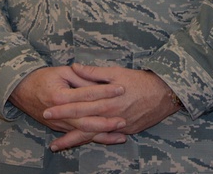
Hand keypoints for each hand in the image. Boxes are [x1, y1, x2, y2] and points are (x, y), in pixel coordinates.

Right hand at [9, 66, 127, 150]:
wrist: (20, 90)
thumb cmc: (42, 77)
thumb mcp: (62, 71)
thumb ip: (81, 77)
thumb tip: (99, 80)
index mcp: (60, 95)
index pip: (87, 94)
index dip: (105, 91)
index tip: (121, 88)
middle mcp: (59, 113)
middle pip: (87, 120)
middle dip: (106, 121)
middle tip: (124, 120)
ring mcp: (59, 123)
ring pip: (84, 132)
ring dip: (102, 135)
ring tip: (121, 135)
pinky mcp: (59, 128)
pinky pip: (78, 136)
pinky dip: (93, 139)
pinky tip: (107, 140)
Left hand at [43, 64, 181, 150]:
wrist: (165, 94)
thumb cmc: (140, 80)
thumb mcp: (117, 72)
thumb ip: (94, 72)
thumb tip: (75, 67)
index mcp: (106, 99)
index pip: (79, 104)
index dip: (62, 107)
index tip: (47, 107)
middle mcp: (110, 115)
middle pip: (82, 122)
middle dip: (63, 125)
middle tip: (47, 126)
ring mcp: (118, 125)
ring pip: (92, 135)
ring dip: (74, 140)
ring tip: (58, 145)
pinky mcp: (126, 131)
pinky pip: (105, 137)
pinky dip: (92, 141)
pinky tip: (81, 144)